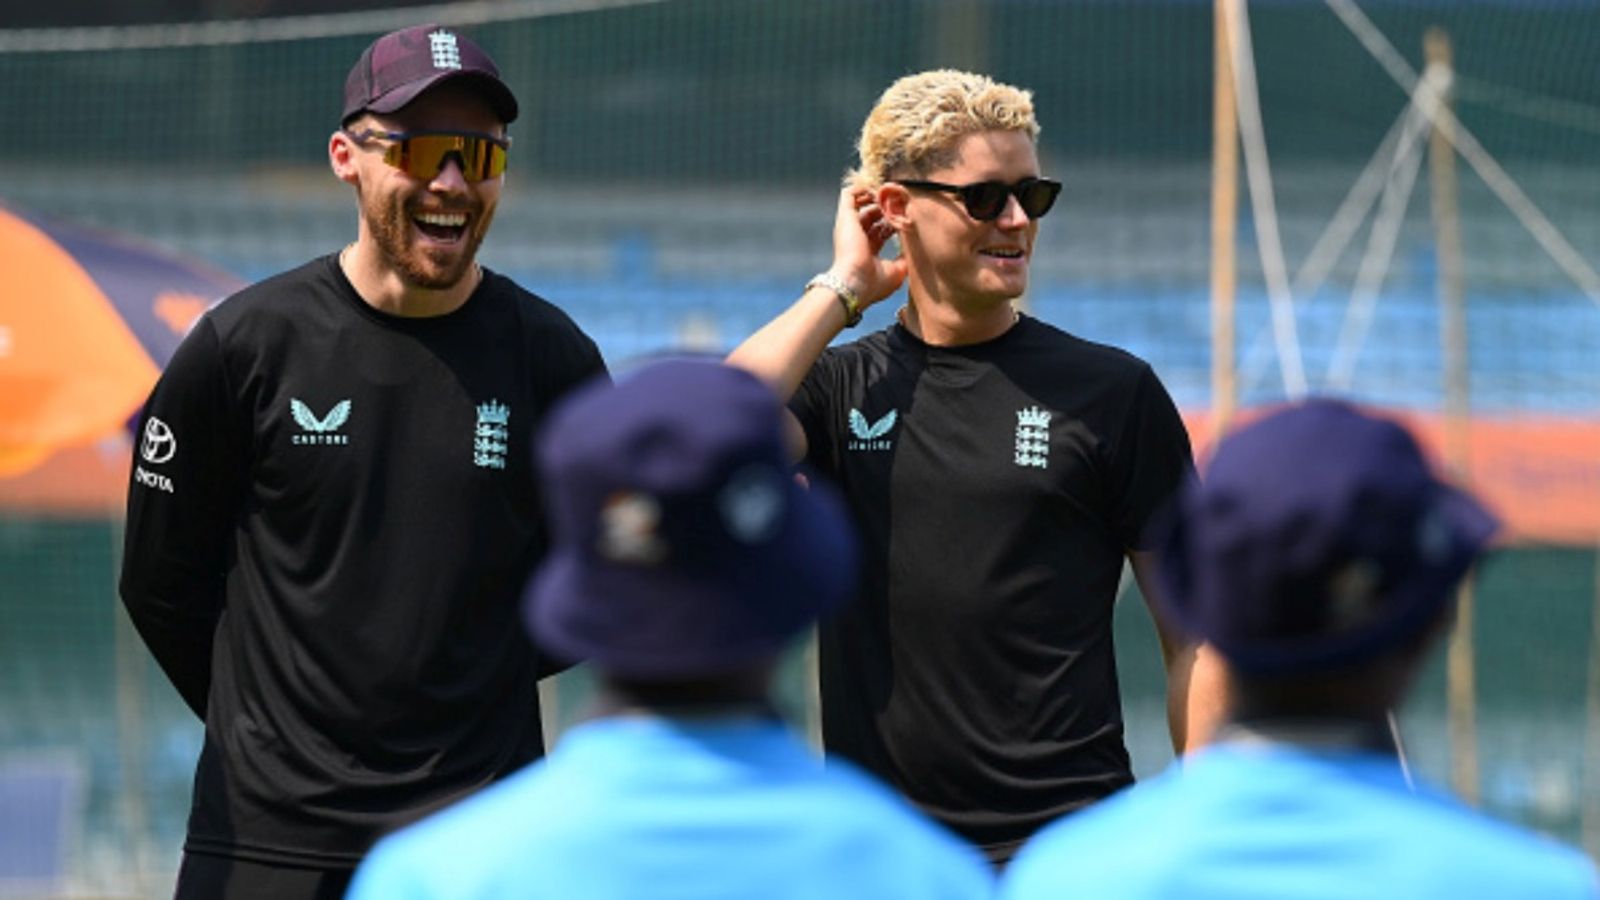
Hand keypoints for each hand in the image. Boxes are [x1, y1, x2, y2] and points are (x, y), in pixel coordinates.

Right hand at [829, 187, 907, 307]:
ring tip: (891, 194)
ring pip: (860, 202)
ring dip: (875, 196)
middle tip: (902, 202)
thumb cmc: (873, 283)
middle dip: (886, 207)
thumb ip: (905, 260)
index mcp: (868, 250)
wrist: (854, 283)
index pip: (879, 230)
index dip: (893, 222)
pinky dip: (862, 188)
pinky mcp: (845, 217)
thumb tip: (914, 251)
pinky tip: (878, 189)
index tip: (907, 216)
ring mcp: (849, 226)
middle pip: (871, 214)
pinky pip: (849, 194)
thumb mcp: (896, 273)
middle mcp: (857, 236)